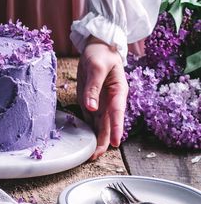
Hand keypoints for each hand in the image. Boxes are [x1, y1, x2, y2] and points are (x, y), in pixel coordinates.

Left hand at [77, 38, 127, 159]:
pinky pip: (90, 119)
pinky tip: (84, 142)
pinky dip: (88, 130)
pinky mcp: (90, 102)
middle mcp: (111, 100)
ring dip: (96, 139)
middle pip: (109, 124)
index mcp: (118, 91)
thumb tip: (91, 107)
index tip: (116, 143)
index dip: (117, 128)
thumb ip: (93, 87)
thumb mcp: (97, 66)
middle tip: (96, 156)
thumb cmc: (101, 54)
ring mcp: (100, 102)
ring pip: (100, 124)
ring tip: (90, 155)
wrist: (97, 47)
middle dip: (104, 140)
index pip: (117, 112)